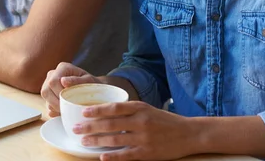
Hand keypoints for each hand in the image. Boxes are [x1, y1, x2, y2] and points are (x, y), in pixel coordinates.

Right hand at [40, 62, 100, 116]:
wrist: (93, 90)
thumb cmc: (91, 84)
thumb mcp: (89, 81)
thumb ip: (77, 80)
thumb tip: (63, 81)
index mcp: (62, 68)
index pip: (53, 82)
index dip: (59, 94)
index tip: (70, 101)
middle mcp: (53, 74)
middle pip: (46, 90)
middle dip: (56, 103)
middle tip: (69, 108)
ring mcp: (48, 83)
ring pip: (45, 97)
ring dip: (55, 107)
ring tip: (68, 109)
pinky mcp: (48, 93)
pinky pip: (47, 103)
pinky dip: (55, 109)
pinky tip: (65, 110)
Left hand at [73, 101, 193, 160]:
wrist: (188, 134)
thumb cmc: (164, 121)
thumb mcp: (147, 109)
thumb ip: (128, 110)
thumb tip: (104, 111)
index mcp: (140, 108)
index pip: (114, 107)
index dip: (97, 110)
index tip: (83, 112)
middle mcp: (141, 121)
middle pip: (110, 124)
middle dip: (90, 126)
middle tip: (76, 128)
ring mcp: (144, 138)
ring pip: (115, 139)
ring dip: (97, 141)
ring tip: (84, 141)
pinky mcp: (147, 153)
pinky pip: (126, 155)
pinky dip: (112, 156)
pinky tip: (102, 157)